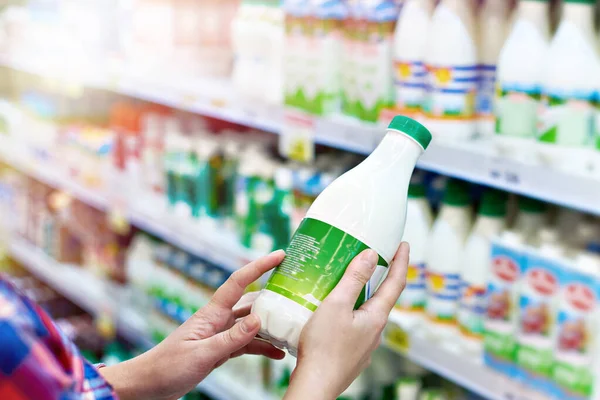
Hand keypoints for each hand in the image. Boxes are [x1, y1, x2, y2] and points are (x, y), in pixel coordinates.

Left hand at [100, 250, 285, 399]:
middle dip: (273, 295)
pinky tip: (277, 353)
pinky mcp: (220, 349)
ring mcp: (220, 334)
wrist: (148, 386)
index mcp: (211, 314)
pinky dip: (262, 347)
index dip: (259, 266)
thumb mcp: (202, 354)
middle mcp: (218, 320)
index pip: (238, 282)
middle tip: (298, 292)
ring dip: (271, 325)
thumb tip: (259, 318)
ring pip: (252, 324)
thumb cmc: (168, 367)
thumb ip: (232, 338)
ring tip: (293, 327)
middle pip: (250, 301)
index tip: (280, 255)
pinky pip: (247, 344)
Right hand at [285, 243, 408, 399]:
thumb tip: (371, 256)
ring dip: (364, 296)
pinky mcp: (352, 353)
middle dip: (382, 277)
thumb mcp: (336, 305)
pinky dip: (352, 312)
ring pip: (368, 313)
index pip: (396, 283)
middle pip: (383, 298)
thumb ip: (354, 279)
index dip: (401, 261)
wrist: (315, 385)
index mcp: (376, 317)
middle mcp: (375, 332)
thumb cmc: (323, 347)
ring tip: (350, 282)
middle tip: (376, 258)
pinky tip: (335, 312)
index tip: (404, 244)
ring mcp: (365, 345)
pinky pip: (356, 326)